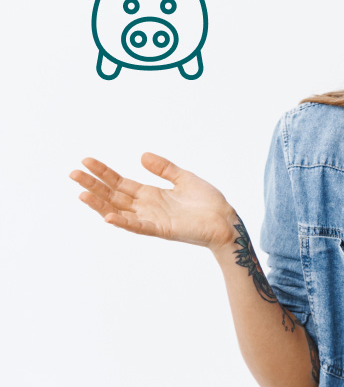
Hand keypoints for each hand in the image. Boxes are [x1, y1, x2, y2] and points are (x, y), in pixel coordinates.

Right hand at [69, 153, 238, 250]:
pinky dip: (124, 222)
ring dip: (101, 204)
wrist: (226, 221)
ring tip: (81, 193)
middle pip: (114, 196)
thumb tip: (141, 156)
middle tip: (73, 174)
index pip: (121, 183)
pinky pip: (139, 227)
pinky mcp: (163, 230)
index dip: (104, 173)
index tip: (86, 161)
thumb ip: (164, 168)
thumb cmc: (208, 203)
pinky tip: (109, 216)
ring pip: (120, 211)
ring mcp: (153, 220)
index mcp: (151, 195)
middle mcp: (147, 208)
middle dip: (94, 185)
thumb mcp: (184, 178)